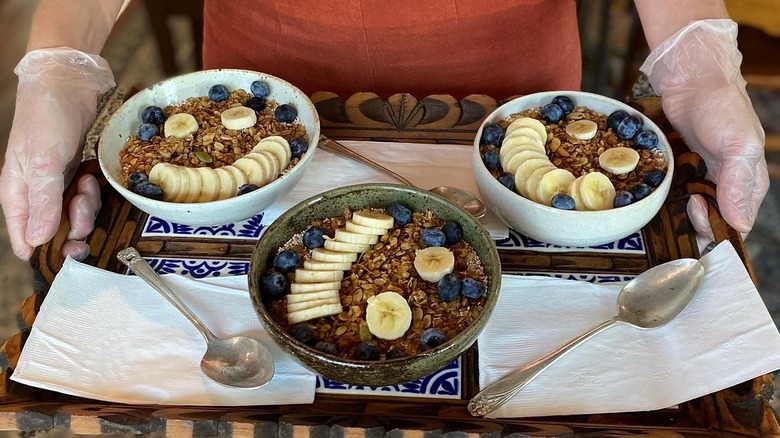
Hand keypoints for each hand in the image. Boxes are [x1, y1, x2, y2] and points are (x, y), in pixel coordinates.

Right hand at [0, 48, 114, 259]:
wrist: (67, 82)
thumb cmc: (47, 118)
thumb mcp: (44, 162)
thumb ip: (43, 202)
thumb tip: (38, 240)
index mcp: (16, 193)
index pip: (24, 236)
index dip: (46, 248)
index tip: (68, 251)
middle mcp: (34, 192)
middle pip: (55, 229)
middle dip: (75, 223)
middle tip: (84, 204)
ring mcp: (54, 182)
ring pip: (74, 213)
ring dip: (86, 205)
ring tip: (87, 184)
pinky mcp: (72, 172)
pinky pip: (85, 195)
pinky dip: (92, 191)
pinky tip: (91, 177)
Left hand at [641, 19, 768, 249]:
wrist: (692, 81)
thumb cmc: (721, 107)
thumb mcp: (738, 144)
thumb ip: (737, 183)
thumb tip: (738, 222)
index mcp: (750, 185)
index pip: (737, 224)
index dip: (716, 226)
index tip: (696, 208)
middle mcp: (728, 186)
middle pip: (712, 223)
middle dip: (695, 221)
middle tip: (683, 201)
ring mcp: (704, 179)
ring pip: (693, 212)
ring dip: (680, 212)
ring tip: (672, 194)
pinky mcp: (684, 170)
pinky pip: (677, 194)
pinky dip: (669, 197)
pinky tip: (662, 190)